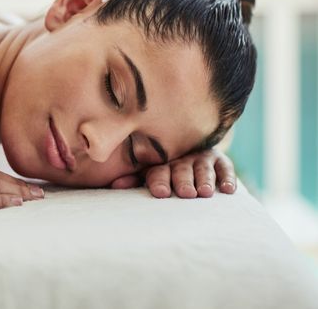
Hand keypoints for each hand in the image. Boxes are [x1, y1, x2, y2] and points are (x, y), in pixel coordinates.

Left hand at [109, 149, 236, 198]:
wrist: (191, 150)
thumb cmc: (165, 172)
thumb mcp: (149, 174)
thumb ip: (134, 180)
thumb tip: (114, 186)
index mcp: (161, 162)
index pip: (158, 171)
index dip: (159, 181)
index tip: (160, 193)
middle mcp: (181, 158)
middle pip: (181, 169)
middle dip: (183, 181)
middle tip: (186, 193)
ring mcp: (201, 158)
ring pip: (203, 168)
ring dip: (204, 179)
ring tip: (205, 192)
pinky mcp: (220, 160)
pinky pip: (225, 167)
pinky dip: (227, 177)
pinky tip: (228, 189)